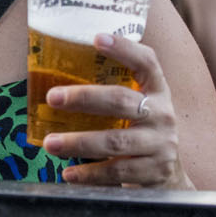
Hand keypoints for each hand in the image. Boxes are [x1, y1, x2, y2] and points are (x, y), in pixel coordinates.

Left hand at [41, 33, 191, 189]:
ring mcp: (161, 145)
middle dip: (84, 98)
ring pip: (115, 141)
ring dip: (78, 142)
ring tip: (50, 144)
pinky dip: (89, 174)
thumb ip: (108, 94)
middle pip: (122, 101)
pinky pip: (117, 172)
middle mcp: (162, 115)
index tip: (97, 38)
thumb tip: (47, 80)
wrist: (168, 178)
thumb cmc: (137, 133)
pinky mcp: (154, 172)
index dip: (124, 49)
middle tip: (51, 97)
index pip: (147, 63)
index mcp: (156, 91)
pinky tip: (69, 174)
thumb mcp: (133, 109)